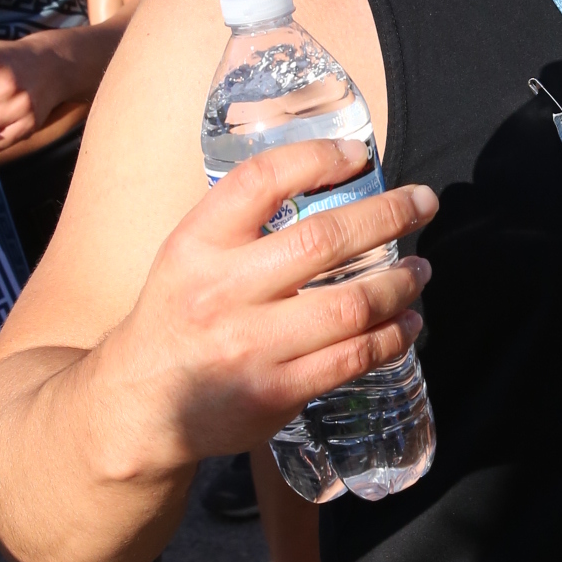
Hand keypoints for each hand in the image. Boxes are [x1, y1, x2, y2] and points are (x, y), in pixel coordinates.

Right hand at [94, 140, 438, 469]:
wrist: (138, 405)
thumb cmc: (178, 317)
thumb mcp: (186, 256)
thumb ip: (243, 225)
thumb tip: (327, 182)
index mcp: (195, 245)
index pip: (261, 180)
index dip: (318, 157)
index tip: (359, 155)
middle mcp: (220, 292)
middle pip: (323, 240)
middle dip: (388, 215)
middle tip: (423, 203)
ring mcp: (249, 348)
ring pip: (349, 306)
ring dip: (398, 284)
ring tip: (419, 271)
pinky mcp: (274, 394)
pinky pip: (350, 359)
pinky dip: (390, 337)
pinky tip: (406, 323)